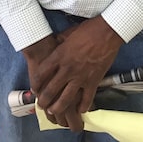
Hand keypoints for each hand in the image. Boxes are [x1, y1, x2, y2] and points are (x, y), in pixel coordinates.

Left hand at [31, 16, 123, 131]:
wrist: (108, 32)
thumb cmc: (88, 30)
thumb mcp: (67, 33)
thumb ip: (58, 42)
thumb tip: (52, 44)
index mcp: (59, 55)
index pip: (41, 74)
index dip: (35, 84)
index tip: (34, 89)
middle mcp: (67, 68)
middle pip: (50, 90)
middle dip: (44, 101)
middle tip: (41, 105)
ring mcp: (81, 76)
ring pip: (66, 99)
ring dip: (58, 108)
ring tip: (54, 111)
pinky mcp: (94, 81)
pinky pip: (86, 99)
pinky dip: (82, 107)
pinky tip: (79, 110)